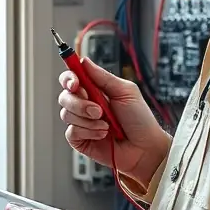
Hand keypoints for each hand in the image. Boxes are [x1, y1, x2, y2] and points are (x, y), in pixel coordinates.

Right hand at [58, 57, 169, 181]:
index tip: (75, 83)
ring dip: (88, 120)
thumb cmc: (140, 120)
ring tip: (106, 124)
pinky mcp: (80, 139)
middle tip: (98, 109)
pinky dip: (89, 132)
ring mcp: (81, 122)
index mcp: (95, 90)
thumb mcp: (126, 92)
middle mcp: (85, 105)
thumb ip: (103, 77)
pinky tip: (102, 134)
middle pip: (64, 96)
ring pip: (66, 114)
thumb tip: (84, 61)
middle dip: (79, 103)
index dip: (69, 79)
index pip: (71, 79)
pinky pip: (72, 132)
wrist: (145, 148)